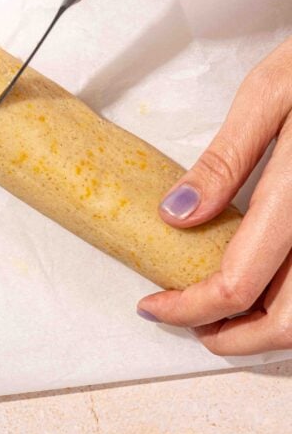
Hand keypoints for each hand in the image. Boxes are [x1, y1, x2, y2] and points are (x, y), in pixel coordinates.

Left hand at [137, 37, 291, 354]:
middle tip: (194, 326)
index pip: (237, 284)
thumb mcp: (272, 92)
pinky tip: (271, 284)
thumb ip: (225, 161)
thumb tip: (178, 214)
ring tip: (227, 313)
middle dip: (233, 340)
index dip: (188, 309)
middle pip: (288, 325)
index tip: (155, 306)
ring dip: (268, 329)